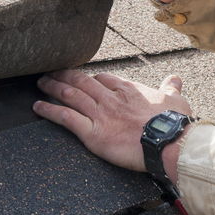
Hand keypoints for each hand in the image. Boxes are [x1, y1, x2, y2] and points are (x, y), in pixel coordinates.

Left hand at [33, 70, 193, 181]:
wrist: (167, 142)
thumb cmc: (174, 124)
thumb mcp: (177, 100)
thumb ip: (171, 88)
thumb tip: (174, 79)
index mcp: (128, 89)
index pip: (104, 78)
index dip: (91, 77)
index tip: (83, 77)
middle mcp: (110, 98)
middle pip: (81, 81)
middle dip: (64, 75)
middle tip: (51, 71)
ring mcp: (99, 114)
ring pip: (70, 95)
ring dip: (52, 87)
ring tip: (41, 83)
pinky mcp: (92, 132)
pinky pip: (65, 118)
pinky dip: (49, 111)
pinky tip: (37, 107)